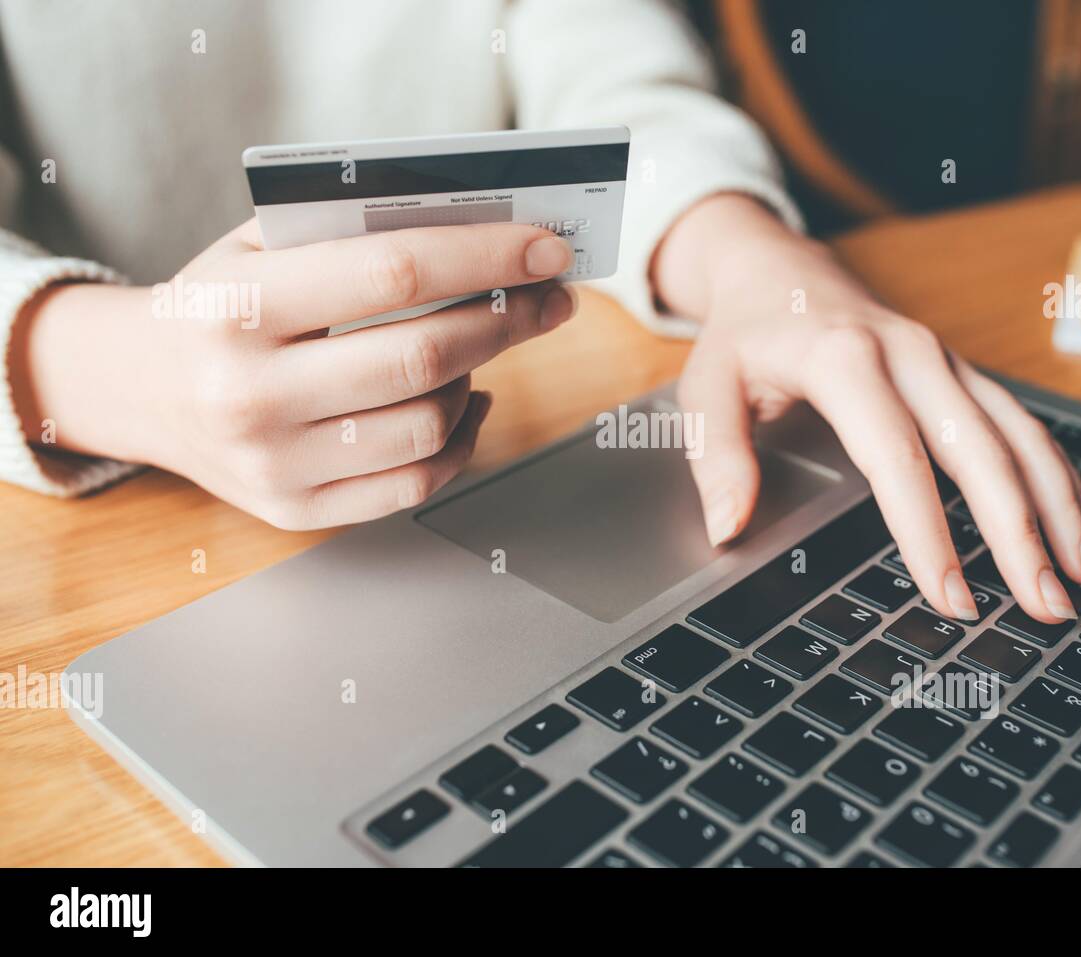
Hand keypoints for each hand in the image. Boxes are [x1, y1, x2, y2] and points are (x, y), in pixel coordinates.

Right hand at [12, 219, 576, 526]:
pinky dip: (462, 440)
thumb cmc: (218, 303)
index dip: (486, 258)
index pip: (393, 273)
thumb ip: (352, 232)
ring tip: (486, 343)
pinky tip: (468, 400)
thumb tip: (482, 228)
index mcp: (238, 308)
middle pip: (422, 357)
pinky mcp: (298, 510)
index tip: (546, 248)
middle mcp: (251, 394)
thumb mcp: (258, 245)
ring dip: (480, 377)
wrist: (138, 388)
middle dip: (508, 320)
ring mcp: (274, 465)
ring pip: (429, 425)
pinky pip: (416, 483)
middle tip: (549, 298)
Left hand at [655, 196, 1080, 623]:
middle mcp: (912, 356)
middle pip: (982, 451)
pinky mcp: (962, 371)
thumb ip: (717, 456)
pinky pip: (1022, 422)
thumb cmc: (746, 333)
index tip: (953, 596)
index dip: (930, 534)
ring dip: (1058, 507)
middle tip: (1047, 606)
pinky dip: (1058, 472)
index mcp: (847, 361)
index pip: (898, 460)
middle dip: (1021, 534)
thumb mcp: (706, 385)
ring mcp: (946, 361)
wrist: (779, 269)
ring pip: (1019, 435)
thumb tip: (730, 528)